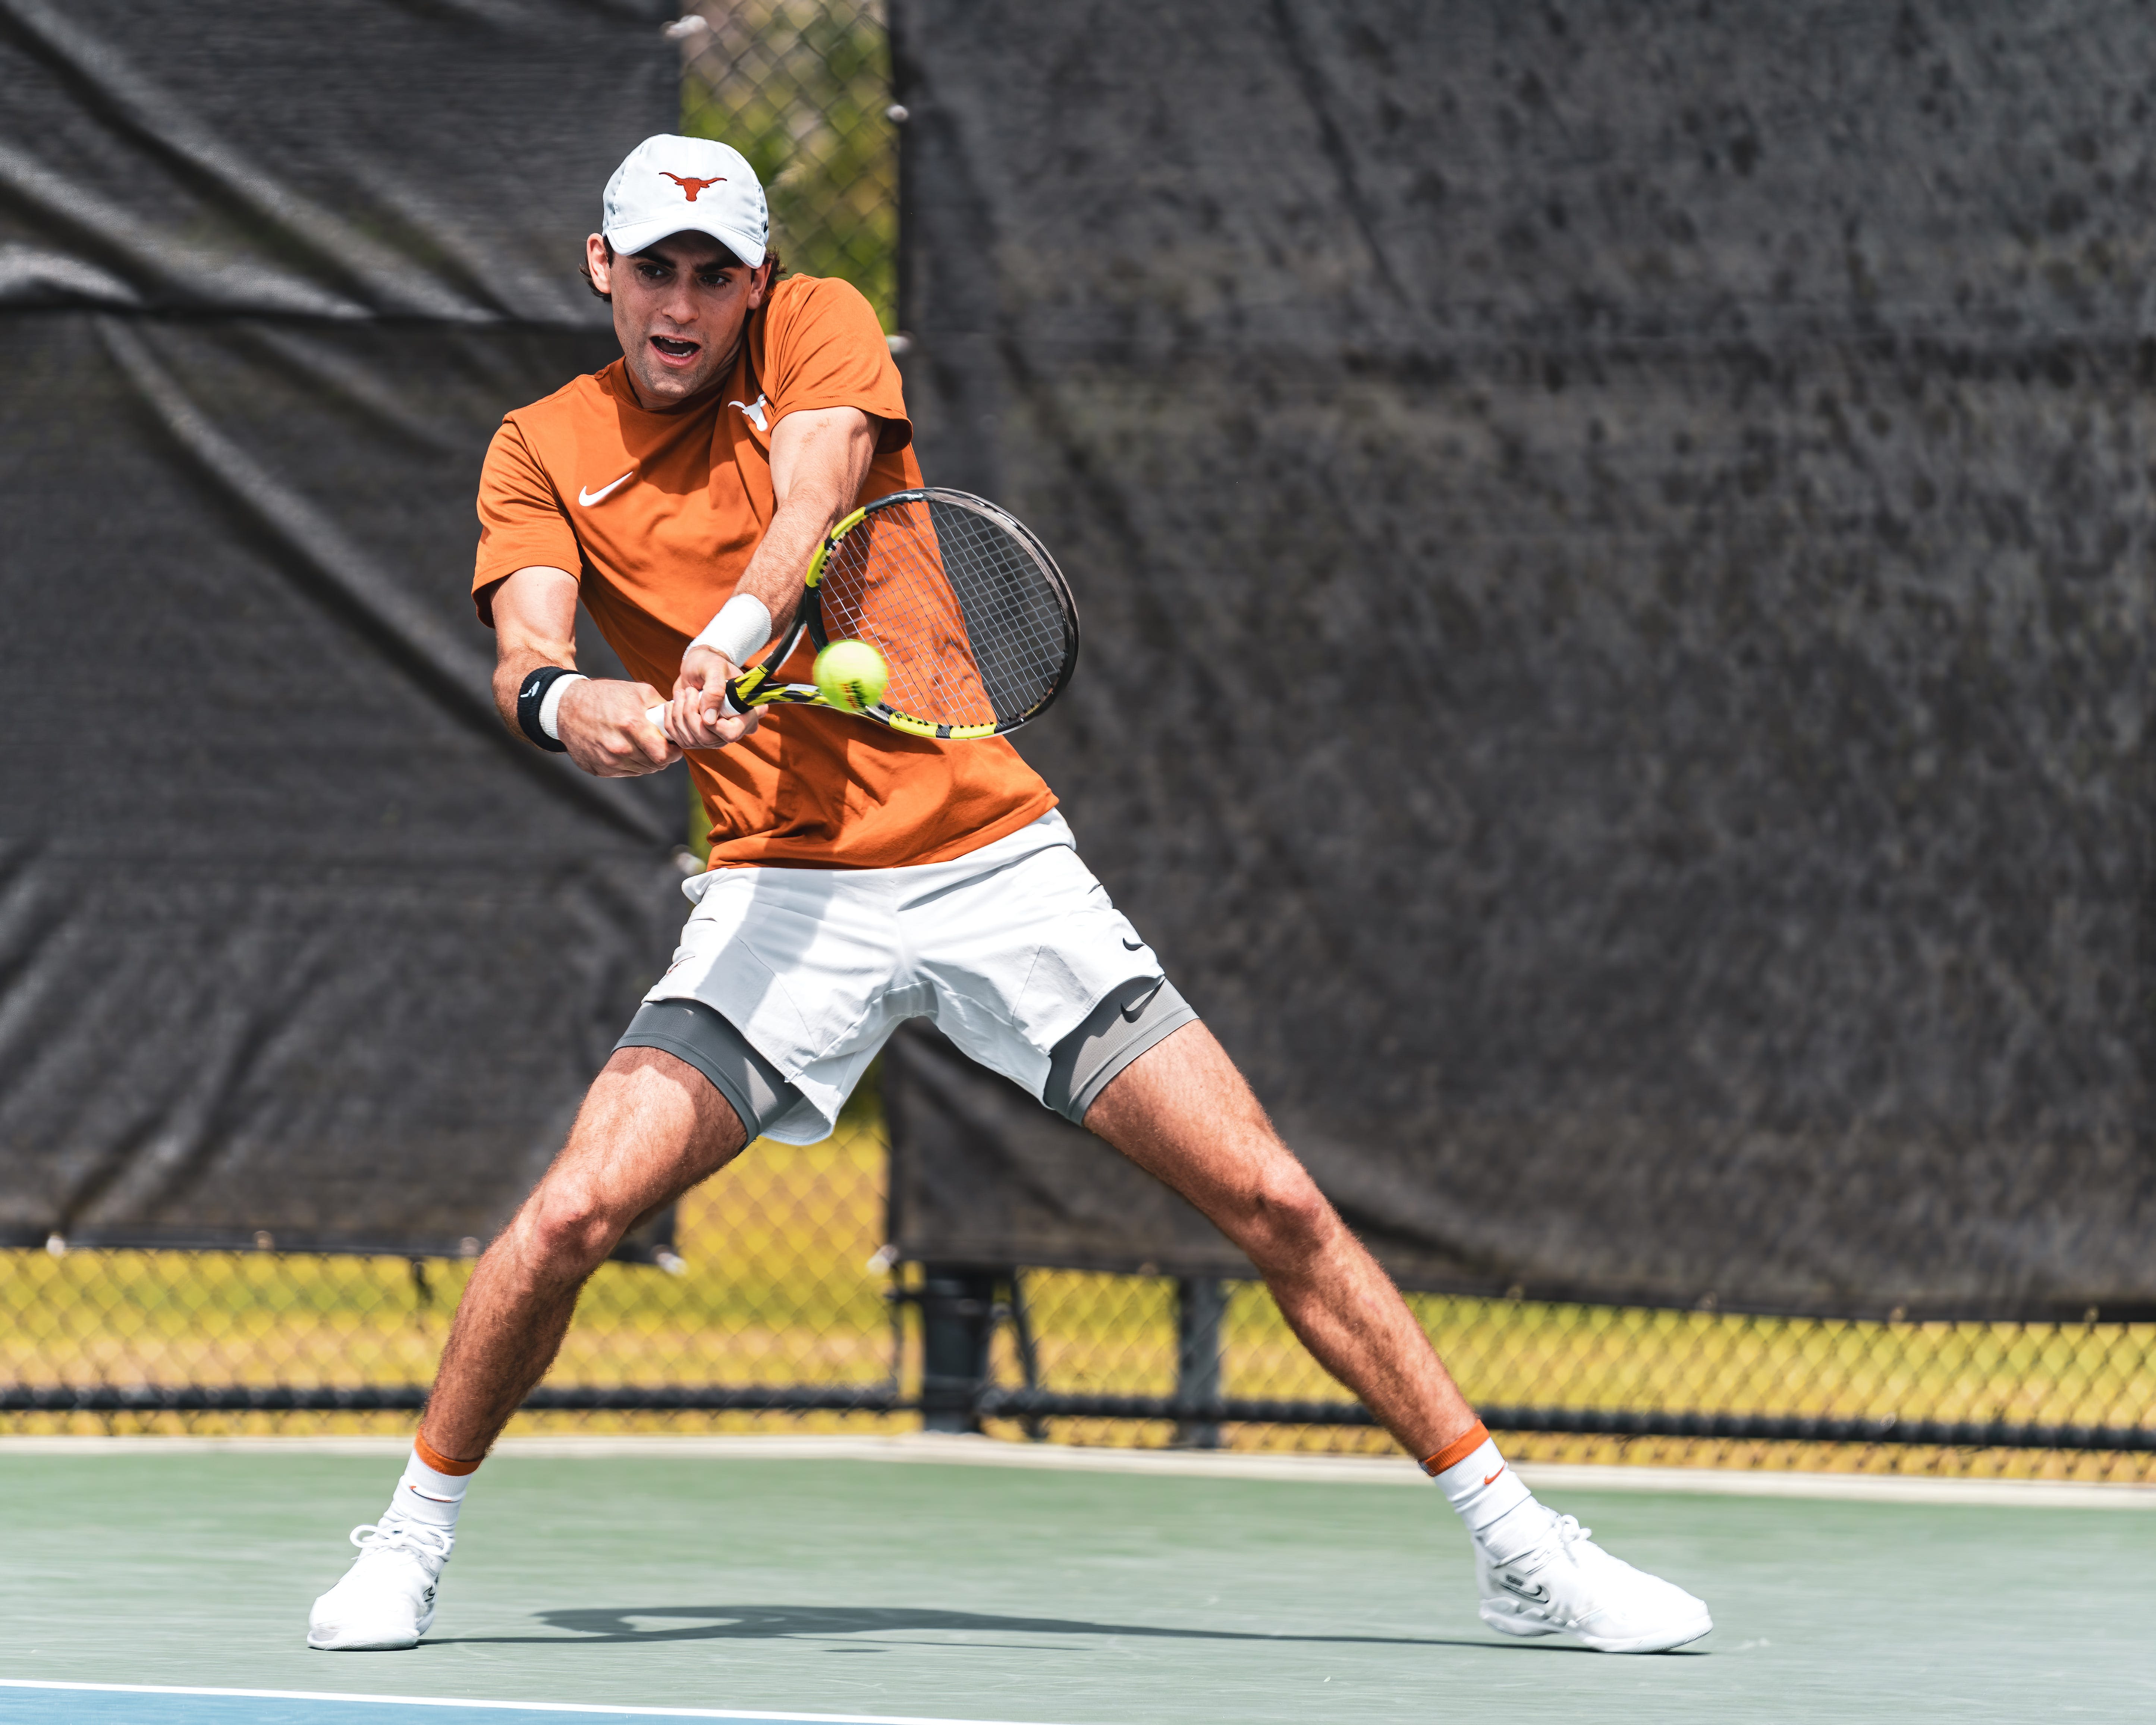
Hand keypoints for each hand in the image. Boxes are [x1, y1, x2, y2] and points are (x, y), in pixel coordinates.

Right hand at [556, 678, 679, 776]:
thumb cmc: (605, 696)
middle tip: (659, 744)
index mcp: (631, 726)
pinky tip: (625, 748)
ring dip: (647, 760)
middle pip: (655, 765)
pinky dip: (631, 763)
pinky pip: (626, 772)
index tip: (673, 745)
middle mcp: (618, 748)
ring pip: (642, 770)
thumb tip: (679, 721)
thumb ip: (662, 707)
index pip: (664, 755)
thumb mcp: (638, 691)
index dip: (673, 752)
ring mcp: (607, 761)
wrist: (566, 707)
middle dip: (662, 756)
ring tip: (641, 744)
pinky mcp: (599, 770)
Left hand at [659, 646, 762, 749]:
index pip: (732, 733)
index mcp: (746, 714)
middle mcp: (733, 729)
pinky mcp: (698, 737)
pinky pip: (680, 739)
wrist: (697, 667)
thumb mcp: (714, 669)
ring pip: (692, 740)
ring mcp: (715, 736)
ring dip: (679, 714)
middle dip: (690, 715)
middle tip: (688, 691)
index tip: (701, 699)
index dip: (714, 724)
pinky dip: (671, 720)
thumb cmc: (709, 663)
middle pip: (708, 739)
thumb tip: (709, 720)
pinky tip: (673, 704)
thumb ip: (715, 690)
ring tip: (682, 693)